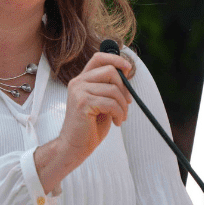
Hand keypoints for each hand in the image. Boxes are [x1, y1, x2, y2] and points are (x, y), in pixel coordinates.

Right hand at [34, 51, 132, 192]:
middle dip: (124, 88)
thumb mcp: (102, 102)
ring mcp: (79, 92)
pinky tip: (116, 122)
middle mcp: (78, 82)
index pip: (99, 58)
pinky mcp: (82, 103)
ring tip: (121, 117)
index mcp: (82, 80)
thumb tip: (125, 72)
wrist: (74, 146)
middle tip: (127, 103)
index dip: (116, 59)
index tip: (128, 69)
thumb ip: (110, 87)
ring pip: (113, 89)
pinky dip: (119, 114)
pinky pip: (111, 103)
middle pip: (110, 71)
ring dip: (123, 106)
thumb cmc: (90, 126)